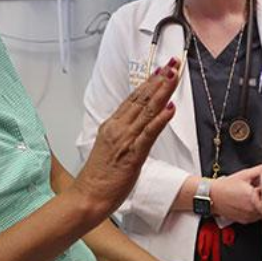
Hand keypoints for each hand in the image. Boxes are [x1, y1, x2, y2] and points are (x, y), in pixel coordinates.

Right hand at [73, 59, 179, 217]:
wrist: (87, 197)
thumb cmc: (98, 178)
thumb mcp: (109, 148)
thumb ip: (122, 135)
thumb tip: (137, 127)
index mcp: (112, 126)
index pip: (133, 98)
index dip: (149, 82)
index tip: (161, 69)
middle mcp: (118, 129)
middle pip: (142, 99)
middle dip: (159, 79)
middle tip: (173, 63)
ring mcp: (125, 140)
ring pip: (147, 111)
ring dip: (162, 92)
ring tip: (174, 76)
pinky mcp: (133, 154)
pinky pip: (149, 133)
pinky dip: (160, 119)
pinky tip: (170, 108)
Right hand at [210, 165, 261, 223]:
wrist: (212, 196)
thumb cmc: (225, 187)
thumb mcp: (244, 174)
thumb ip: (260, 170)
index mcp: (254, 197)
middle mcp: (253, 210)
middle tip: (261, 189)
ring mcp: (249, 217)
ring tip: (254, 195)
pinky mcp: (246, 220)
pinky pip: (256, 216)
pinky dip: (255, 209)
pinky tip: (249, 202)